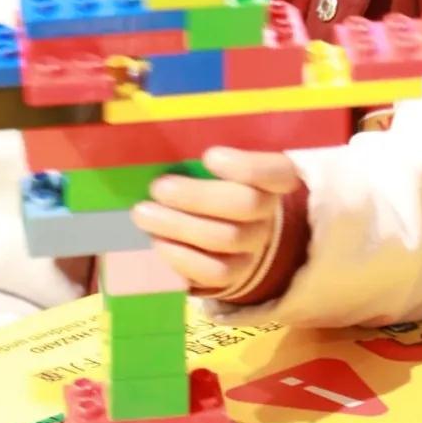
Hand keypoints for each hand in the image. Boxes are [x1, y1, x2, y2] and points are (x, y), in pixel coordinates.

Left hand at [130, 147, 299, 295]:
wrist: (220, 223)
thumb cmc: (207, 179)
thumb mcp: (208, 163)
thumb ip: (195, 155)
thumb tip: (158, 149)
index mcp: (272, 176)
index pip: (277, 171)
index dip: (247, 166)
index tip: (208, 157)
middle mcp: (268, 211)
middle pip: (246, 204)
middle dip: (197, 196)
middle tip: (158, 188)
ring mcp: (254, 244)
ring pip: (226, 238)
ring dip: (180, 226)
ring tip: (144, 215)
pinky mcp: (236, 272)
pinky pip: (215, 272)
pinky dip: (183, 257)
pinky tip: (158, 243)